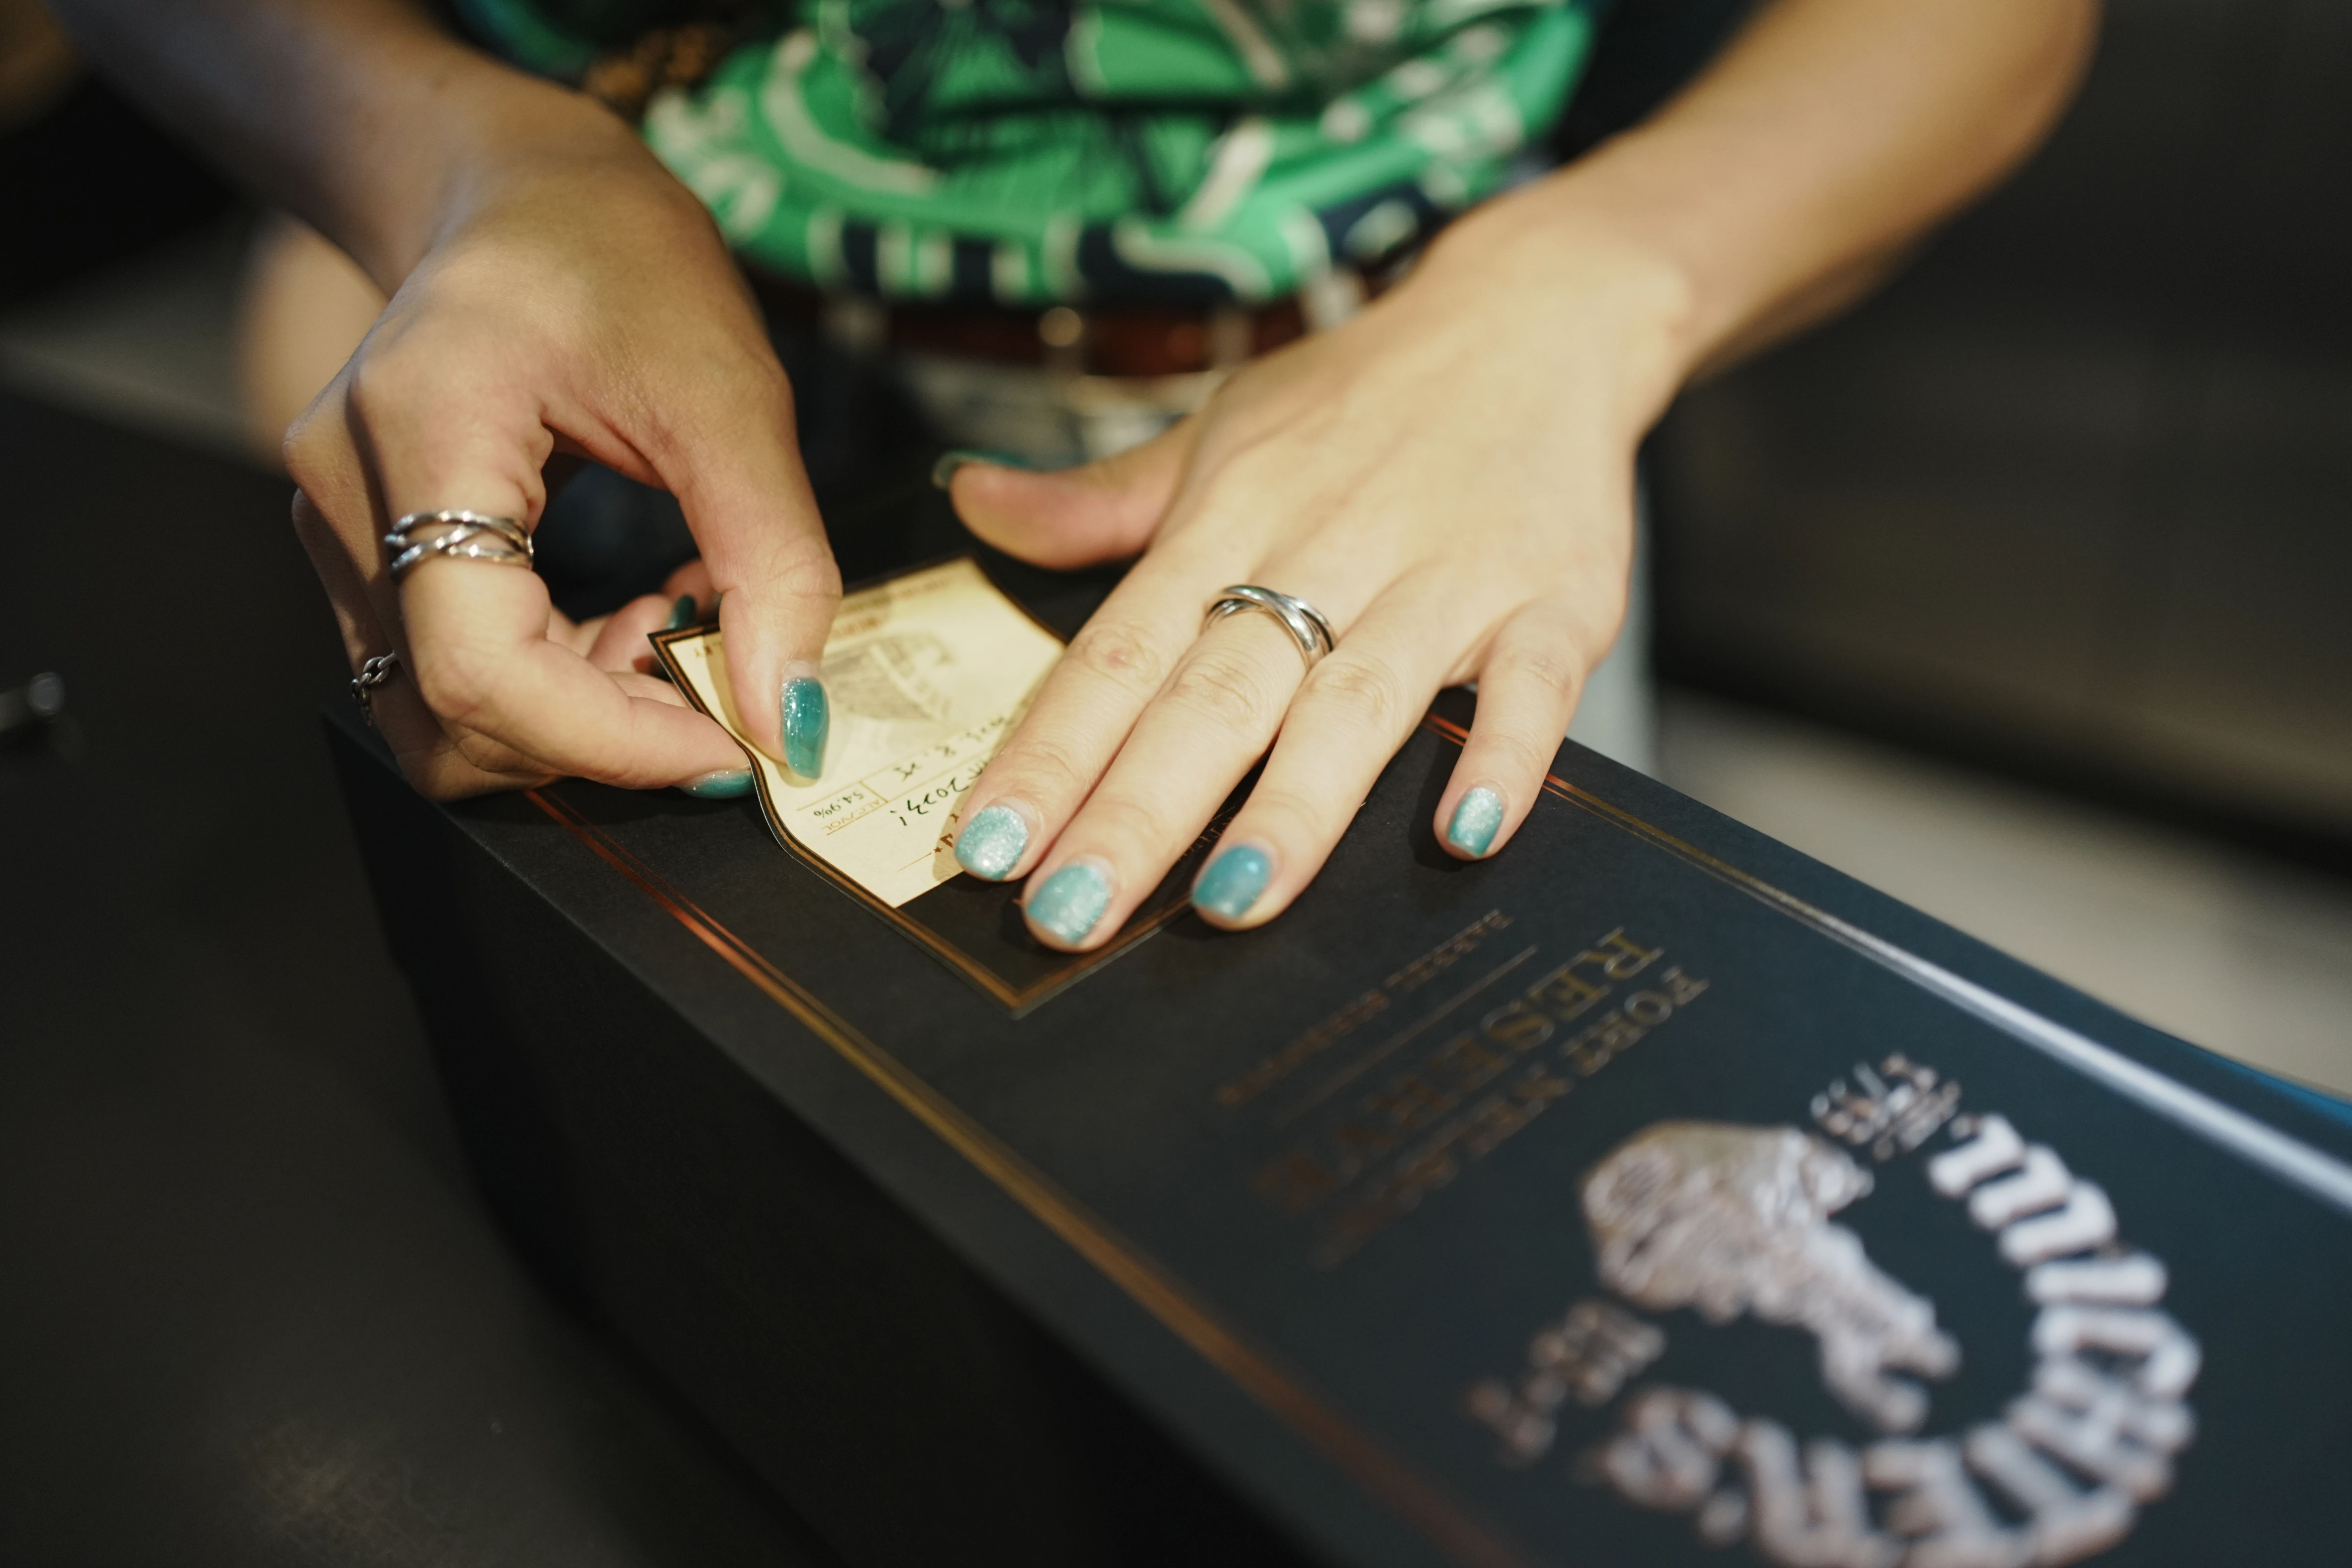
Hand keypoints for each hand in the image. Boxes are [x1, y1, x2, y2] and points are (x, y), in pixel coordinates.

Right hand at [286, 101, 836, 797]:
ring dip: (581, 715)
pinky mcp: (370, 551)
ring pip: (445, 714)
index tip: (731, 745)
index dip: (613, 740)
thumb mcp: (733, 395)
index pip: (481, 668)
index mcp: (421, 427)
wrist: (527, 193)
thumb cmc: (618, 255)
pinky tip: (631, 620)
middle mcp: (348, 490)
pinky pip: (454, 673)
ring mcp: (343, 527)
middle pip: (449, 716)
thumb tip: (793, 716)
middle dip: (600, 736)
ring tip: (674, 633)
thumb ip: (771, 563)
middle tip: (713, 680)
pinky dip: (560, 682)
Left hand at [943, 192, 1691, 948]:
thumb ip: (1100, 499)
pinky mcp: (1554, 601)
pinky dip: (1501, 754)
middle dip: (1137, 814)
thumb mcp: (1218, 429)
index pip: (1114, 657)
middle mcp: (1325, 555)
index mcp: (1227, 524)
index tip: (982, 849)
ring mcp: (1445, 581)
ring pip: (1356, 706)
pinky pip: (1529, 686)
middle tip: (1069, 916)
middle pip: (1213, 700)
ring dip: (1295, 809)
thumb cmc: (1361, 396)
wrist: (1535, 314)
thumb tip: (972, 503)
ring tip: (1232, 904)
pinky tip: (1466, 834)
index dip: (1047, 756)